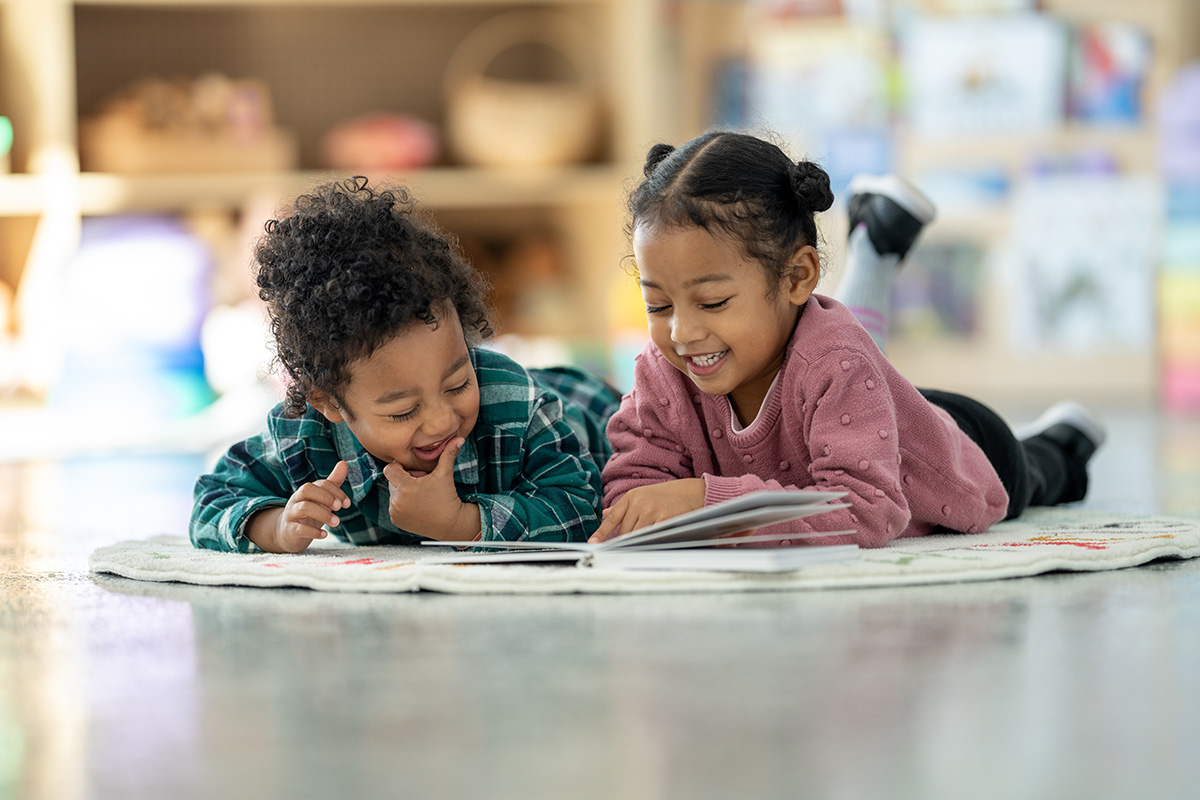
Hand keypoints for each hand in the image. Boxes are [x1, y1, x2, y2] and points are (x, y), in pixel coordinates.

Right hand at [250, 461, 350, 552]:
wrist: (287, 533)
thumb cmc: (309, 512)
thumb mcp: (321, 498)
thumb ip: (332, 482)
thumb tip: (344, 463)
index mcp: (306, 491)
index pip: (320, 484)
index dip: (336, 491)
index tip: (347, 503)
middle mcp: (297, 499)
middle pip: (307, 490)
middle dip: (326, 497)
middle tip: (340, 508)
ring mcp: (291, 514)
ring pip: (304, 508)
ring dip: (323, 514)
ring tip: (337, 522)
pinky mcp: (289, 530)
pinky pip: (299, 529)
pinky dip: (313, 532)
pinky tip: (325, 535)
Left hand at [383, 438, 479, 540]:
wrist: (450, 524)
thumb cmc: (447, 497)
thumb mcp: (445, 474)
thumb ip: (448, 454)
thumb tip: (459, 438)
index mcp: (405, 487)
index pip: (390, 469)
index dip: (401, 467)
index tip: (414, 472)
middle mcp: (397, 501)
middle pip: (392, 480)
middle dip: (404, 479)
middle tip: (421, 484)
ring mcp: (395, 512)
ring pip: (393, 493)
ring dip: (403, 492)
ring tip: (420, 496)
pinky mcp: (396, 520)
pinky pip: (394, 506)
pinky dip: (402, 504)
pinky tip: (418, 506)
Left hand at [589, 478, 705, 542]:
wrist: (690, 492)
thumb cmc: (665, 495)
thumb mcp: (641, 495)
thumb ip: (623, 507)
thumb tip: (604, 514)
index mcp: (631, 497)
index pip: (612, 518)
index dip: (601, 532)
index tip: (593, 543)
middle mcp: (639, 503)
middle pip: (624, 531)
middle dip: (623, 542)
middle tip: (621, 550)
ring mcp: (651, 511)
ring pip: (635, 536)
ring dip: (634, 544)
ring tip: (636, 549)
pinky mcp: (664, 520)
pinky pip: (650, 537)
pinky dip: (647, 543)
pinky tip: (648, 546)